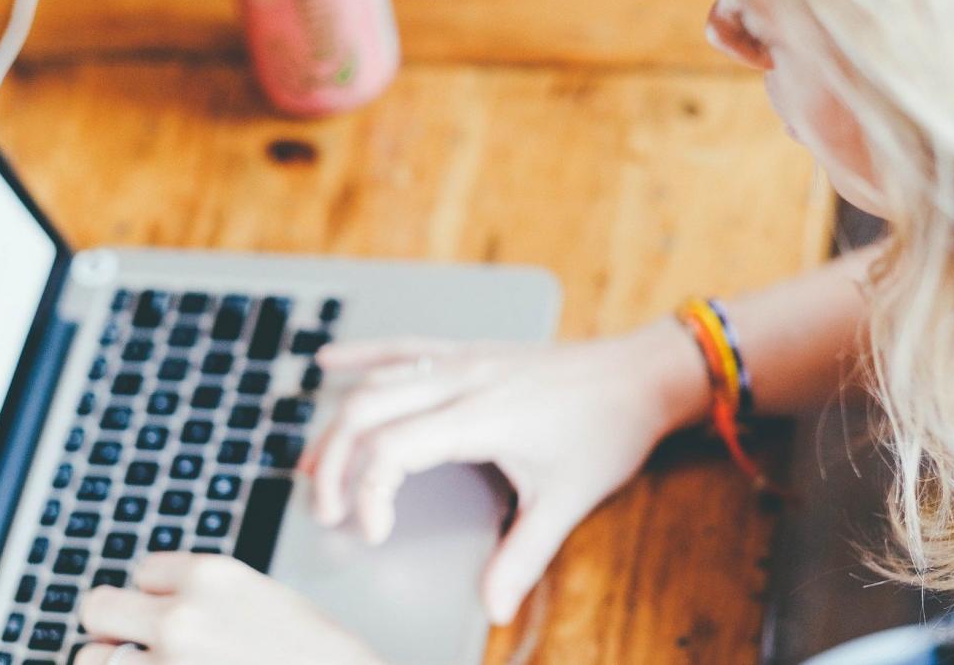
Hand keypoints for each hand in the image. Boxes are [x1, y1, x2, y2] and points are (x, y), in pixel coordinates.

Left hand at [77, 553, 380, 664]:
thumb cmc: (310, 651)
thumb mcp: (258, 597)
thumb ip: (202, 593)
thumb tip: (152, 603)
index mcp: (210, 576)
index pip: (141, 570)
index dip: (156, 594)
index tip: (175, 611)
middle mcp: (179, 618)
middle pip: (97, 608)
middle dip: (115, 626)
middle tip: (137, 643)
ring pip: (91, 660)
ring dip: (115, 664)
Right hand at [300, 320, 708, 623]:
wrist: (642, 373)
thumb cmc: (608, 429)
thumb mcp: (568, 499)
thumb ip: (523, 556)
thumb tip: (493, 606)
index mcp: (480, 415)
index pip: (392, 449)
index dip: (369, 495)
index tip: (374, 534)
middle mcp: (462, 380)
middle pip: (366, 412)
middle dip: (333, 464)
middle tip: (327, 512)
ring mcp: (463, 360)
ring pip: (378, 382)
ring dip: (337, 423)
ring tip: (311, 467)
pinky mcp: (471, 352)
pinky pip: (404, 347)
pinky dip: (363, 356)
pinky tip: (329, 363)